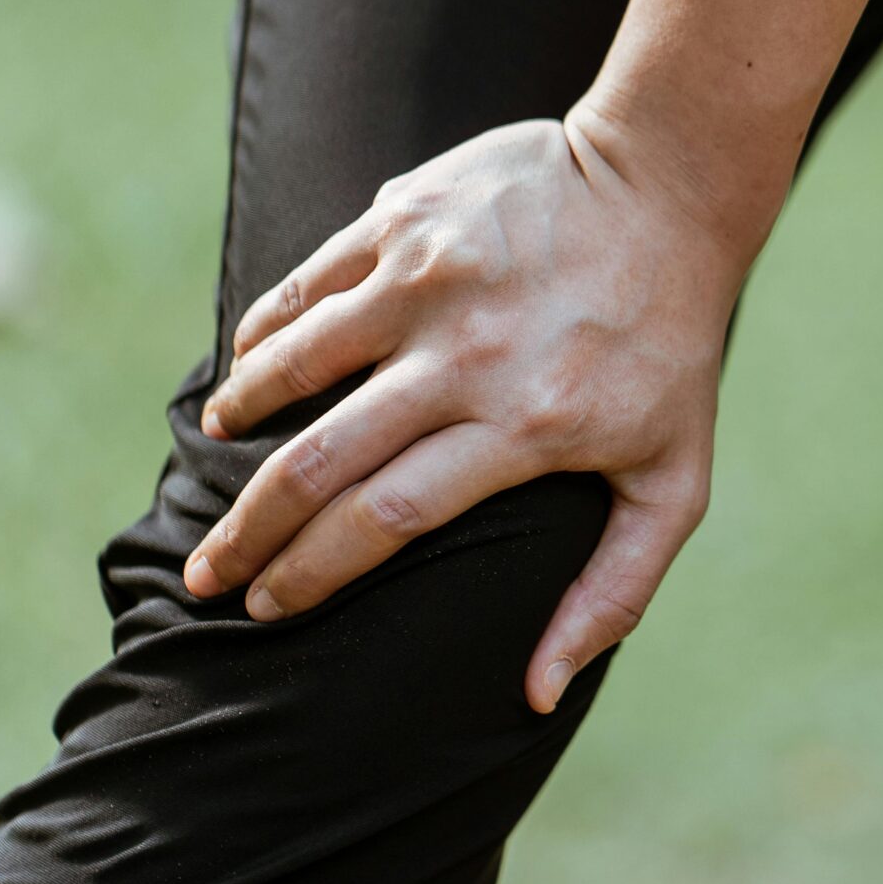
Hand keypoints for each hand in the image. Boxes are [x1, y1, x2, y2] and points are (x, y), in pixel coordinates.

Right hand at [182, 112, 742, 710]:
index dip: (312, 573)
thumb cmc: (671, 350)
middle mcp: (467, 355)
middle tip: (208, 572)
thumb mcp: (673, 479)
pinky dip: (262, 336)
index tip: (267, 609)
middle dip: (247, 531)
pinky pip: (304, 288)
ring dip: (239, 421)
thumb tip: (538, 693)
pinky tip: (249, 366)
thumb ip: (615, 590)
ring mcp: (428, 279)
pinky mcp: (403, 218)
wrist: (666, 190)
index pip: (385, 518)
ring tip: (218, 458)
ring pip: (291, 366)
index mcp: (527, 425)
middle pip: (320, 461)